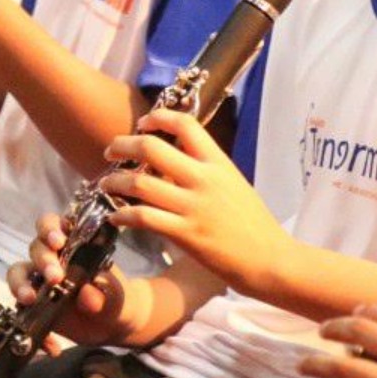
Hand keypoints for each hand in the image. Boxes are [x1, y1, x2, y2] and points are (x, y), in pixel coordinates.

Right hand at [4, 211, 136, 346]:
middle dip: (43, 260)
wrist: (113, 322)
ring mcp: (39, 282)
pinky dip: (34, 329)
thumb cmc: (115, 296)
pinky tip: (53, 347)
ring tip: (30, 299)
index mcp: (71, 244)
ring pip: (18, 273)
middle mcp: (51, 259)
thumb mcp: (115, 295)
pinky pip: (23, 312)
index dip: (50, 228)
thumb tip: (88, 296)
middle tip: (55, 277)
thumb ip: (103, 293)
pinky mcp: (34, 307)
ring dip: (20, 284)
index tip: (58, 241)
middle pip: (35, 248)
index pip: (53, 225)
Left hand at [99, 108, 289, 292]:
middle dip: (123, 145)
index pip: (185, 124)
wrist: (271, 259)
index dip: (158, 117)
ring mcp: (193, 207)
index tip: (142, 123)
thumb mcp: (233, 184)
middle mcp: (204, 179)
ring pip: (140, 183)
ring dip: (115, 181)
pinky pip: (143, 217)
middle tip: (110, 150)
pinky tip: (115, 216)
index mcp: (218, 163)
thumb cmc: (254, 224)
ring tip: (105, 183)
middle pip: (152, 148)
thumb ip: (206, 169)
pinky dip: (122, 214)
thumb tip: (177, 156)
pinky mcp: (185, 235)